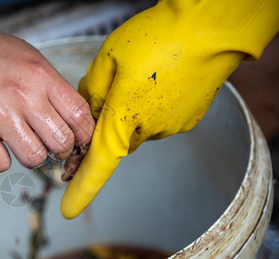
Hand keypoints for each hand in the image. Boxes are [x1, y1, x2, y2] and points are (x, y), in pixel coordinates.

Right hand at [0, 0, 94, 171]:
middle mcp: (22, 94)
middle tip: (46, 143)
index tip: (80, 141)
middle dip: (58, 150)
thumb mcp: (28, 59)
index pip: (80, 115)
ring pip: (34, 159)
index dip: (85, 135)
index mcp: (40, 75)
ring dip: (28, 154)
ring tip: (15, 138)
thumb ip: (52, 88)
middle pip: (61, 143)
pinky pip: (0, 164)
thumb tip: (76, 120)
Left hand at [60, 0, 278, 218]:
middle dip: (107, 123)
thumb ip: (92, 91)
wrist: (212, 28)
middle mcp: (149, 129)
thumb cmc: (158, 37)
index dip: (82, 188)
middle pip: (116, 139)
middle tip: (112, 90)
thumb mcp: (109, 58)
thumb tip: (87, 113)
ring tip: (140, 77)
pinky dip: (151, 106)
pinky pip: (158, 119)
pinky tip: (158, 81)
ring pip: (138, 128)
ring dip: (131, 112)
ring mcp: (171, 125)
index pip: (98, 163)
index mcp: (124, 117)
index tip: (67, 209)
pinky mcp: (187, 119)